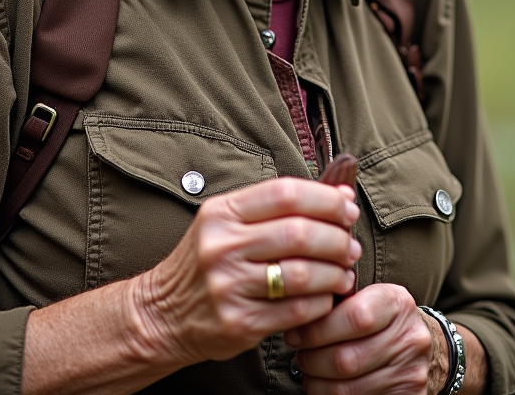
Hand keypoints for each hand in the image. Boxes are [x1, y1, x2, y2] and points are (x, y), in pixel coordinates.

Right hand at [132, 177, 360, 366]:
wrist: (163, 312)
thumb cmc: (207, 260)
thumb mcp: (228, 222)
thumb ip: (277, 208)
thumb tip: (341, 194)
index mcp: (222, 213)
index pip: (284, 193)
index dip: (325, 199)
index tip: (347, 208)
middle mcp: (222, 246)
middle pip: (298, 233)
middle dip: (336, 238)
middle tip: (351, 245)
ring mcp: (228, 286)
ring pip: (301, 274)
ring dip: (335, 273)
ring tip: (344, 272)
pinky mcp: (238, 322)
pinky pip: (296, 310)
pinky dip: (321, 302)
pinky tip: (326, 297)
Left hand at [284, 283, 442, 393]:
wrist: (421, 344)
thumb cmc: (380, 317)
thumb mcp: (368, 296)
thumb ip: (339, 298)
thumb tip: (297, 309)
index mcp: (397, 303)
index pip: (354, 317)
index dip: (317, 330)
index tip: (294, 335)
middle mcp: (410, 337)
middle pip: (347, 359)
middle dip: (312, 360)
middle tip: (298, 356)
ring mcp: (411, 372)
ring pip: (349, 389)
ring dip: (317, 384)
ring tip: (307, 372)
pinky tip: (324, 387)